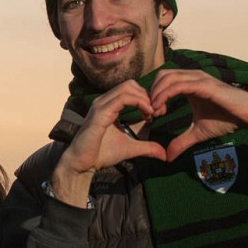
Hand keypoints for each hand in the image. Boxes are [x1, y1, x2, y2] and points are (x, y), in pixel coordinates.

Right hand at [51, 80, 167, 206]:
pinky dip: (139, 103)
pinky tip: (147, 115)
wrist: (83, 163)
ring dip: (145, 98)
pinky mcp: (100, 112)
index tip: (157, 113)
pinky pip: (123, 98)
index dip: (147, 98)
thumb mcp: (131, 148)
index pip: (131, 90)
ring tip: (153, 113)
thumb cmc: (101, 154)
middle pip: (131, 84)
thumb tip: (164, 154)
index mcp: (109, 105)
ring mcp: (101, 104)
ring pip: (128, 87)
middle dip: (148, 95)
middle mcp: (104, 101)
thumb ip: (147, 147)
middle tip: (158, 111)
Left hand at [149, 69, 247, 160]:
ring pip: (167, 78)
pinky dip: (165, 95)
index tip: (151, 114)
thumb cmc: (227, 119)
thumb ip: (181, 142)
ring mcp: (198, 78)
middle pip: (162, 75)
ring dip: (156, 94)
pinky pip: (178, 85)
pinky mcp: (204, 84)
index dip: (153, 95)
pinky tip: (161, 109)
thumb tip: (168, 157)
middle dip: (151, 92)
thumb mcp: (198, 132)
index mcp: (190, 83)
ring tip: (155, 112)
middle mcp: (193, 77)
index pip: (163, 81)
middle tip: (151, 113)